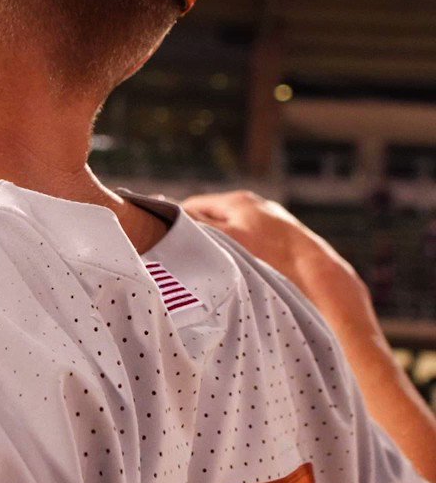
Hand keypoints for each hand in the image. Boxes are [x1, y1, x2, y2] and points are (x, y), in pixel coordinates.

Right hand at [182, 190, 378, 336]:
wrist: (322, 282)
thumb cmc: (272, 258)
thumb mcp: (227, 239)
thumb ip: (197, 226)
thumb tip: (167, 214)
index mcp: (239, 201)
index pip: (192, 206)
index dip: (175, 224)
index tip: (161, 243)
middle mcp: (256, 208)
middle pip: (212, 220)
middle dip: (196, 238)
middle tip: (180, 262)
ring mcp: (271, 226)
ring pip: (231, 236)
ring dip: (218, 250)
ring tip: (208, 272)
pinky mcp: (283, 245)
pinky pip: (250, 248)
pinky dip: (238, 258)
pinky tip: (235, 276)